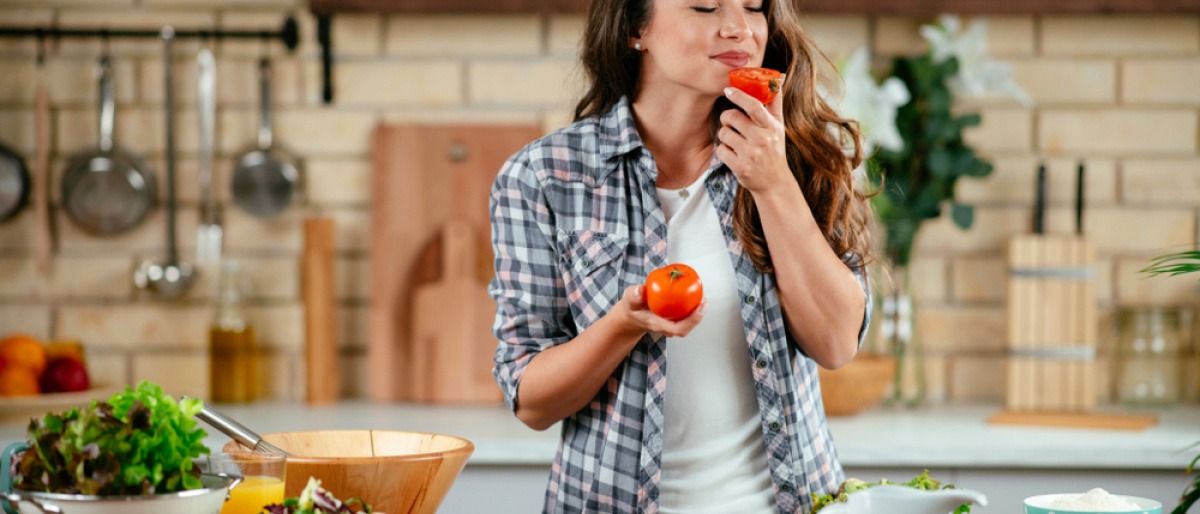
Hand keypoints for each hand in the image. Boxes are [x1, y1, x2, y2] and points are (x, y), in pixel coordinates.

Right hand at [617, 285, 705, 337]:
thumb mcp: (629, 300)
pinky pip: (687, 315)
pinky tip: (694, 294)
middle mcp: (667, 327)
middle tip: (703, 297)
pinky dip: (693, 305)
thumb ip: (633, 296)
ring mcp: (671, 325)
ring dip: (697, 309)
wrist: (632, 316)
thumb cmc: (633, 308)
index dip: (693, 320)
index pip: (679, 328)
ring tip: (700, 293)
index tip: (700, 306)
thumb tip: (640, 290)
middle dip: (699, 313)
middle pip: (688, 326)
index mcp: (658, 324)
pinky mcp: (674, 320)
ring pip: (689, 321)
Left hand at [717, 77, 790, 193]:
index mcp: (771, 127)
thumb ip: (775, 102)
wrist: (774, 182)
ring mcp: (751, 154)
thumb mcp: (778, 126)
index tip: (728, 90)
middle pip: (732, 117)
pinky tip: (733, 154)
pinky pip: (721, 150)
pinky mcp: (740, 167)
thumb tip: (779, 77)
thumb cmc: (774, 149)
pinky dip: (723, 151)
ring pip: (724, 133)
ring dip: (725, 135)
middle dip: (727, 117)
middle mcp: (762, 140)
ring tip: (734, 140)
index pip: (754, 106)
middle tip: (730, 122)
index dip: (739, 95)